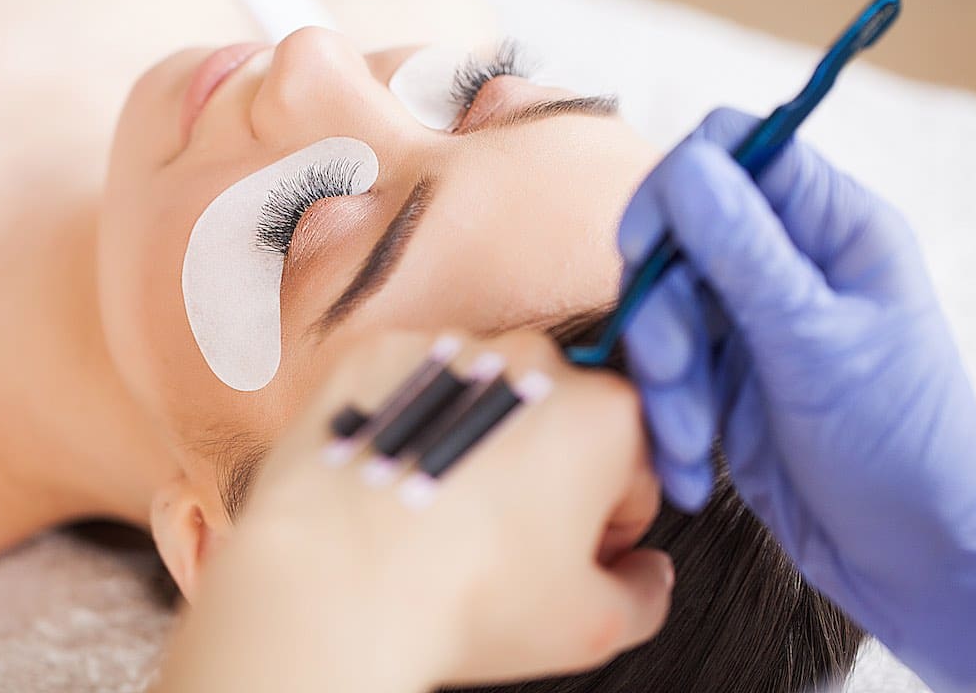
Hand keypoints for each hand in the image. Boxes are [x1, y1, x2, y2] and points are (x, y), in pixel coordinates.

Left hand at [176, 330, 673, 691]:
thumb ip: (645, 593)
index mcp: (603, 413)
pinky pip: (415, 386)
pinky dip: (412, 425)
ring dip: (476, 441)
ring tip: (440, 511)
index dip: (610, 521)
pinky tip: (399, 480)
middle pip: (560, 419)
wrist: (330, 581)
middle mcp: (532, 359)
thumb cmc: (457, 598)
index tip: (575, 552)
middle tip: (504, 538)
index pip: (635, 465)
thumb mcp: (589, 628)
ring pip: (485, 397)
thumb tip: (643, 572)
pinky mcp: (380, 354)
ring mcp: (452, 347)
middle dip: (546, 472)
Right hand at [617, 108, 975, 689]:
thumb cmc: (898, 444)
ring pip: (663, 312)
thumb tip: (686, 167)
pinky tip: (694, 470)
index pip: (735, 151)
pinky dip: (667, 421)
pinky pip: (667, 374)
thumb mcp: (817, 345)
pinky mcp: (726, 379)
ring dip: (664, 382)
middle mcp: (787, 263)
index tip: (644, 246)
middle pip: (680, 238)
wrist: (915, 560)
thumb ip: (746, 253)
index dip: (678, 186)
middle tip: (672, 370)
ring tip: (690, 443)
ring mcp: (752, 322)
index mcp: (833, 228)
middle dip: (663, 311)